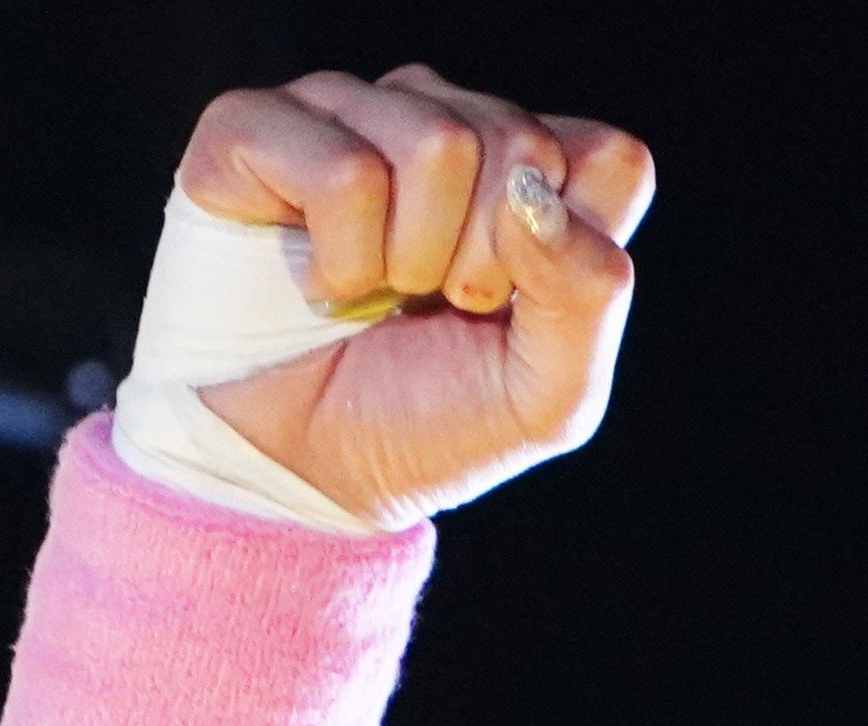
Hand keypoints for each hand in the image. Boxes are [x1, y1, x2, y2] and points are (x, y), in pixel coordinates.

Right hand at [170, 66, 656, 526]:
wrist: (302, 471)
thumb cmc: (425, 424)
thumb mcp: (547, 395)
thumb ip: (588, 295)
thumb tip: (532, 194)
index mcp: (527, 177)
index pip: (610, 158)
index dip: (573, 242)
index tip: (516, 305)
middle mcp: (441, 123)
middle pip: (521, 143)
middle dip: (483, 261)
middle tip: (432, 305)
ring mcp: (349, 113)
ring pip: (436, 142)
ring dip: (407, 259)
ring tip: (375, 292)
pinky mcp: (258, 127)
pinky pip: (342, 169)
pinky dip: (341, 259)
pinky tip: (322, 280)